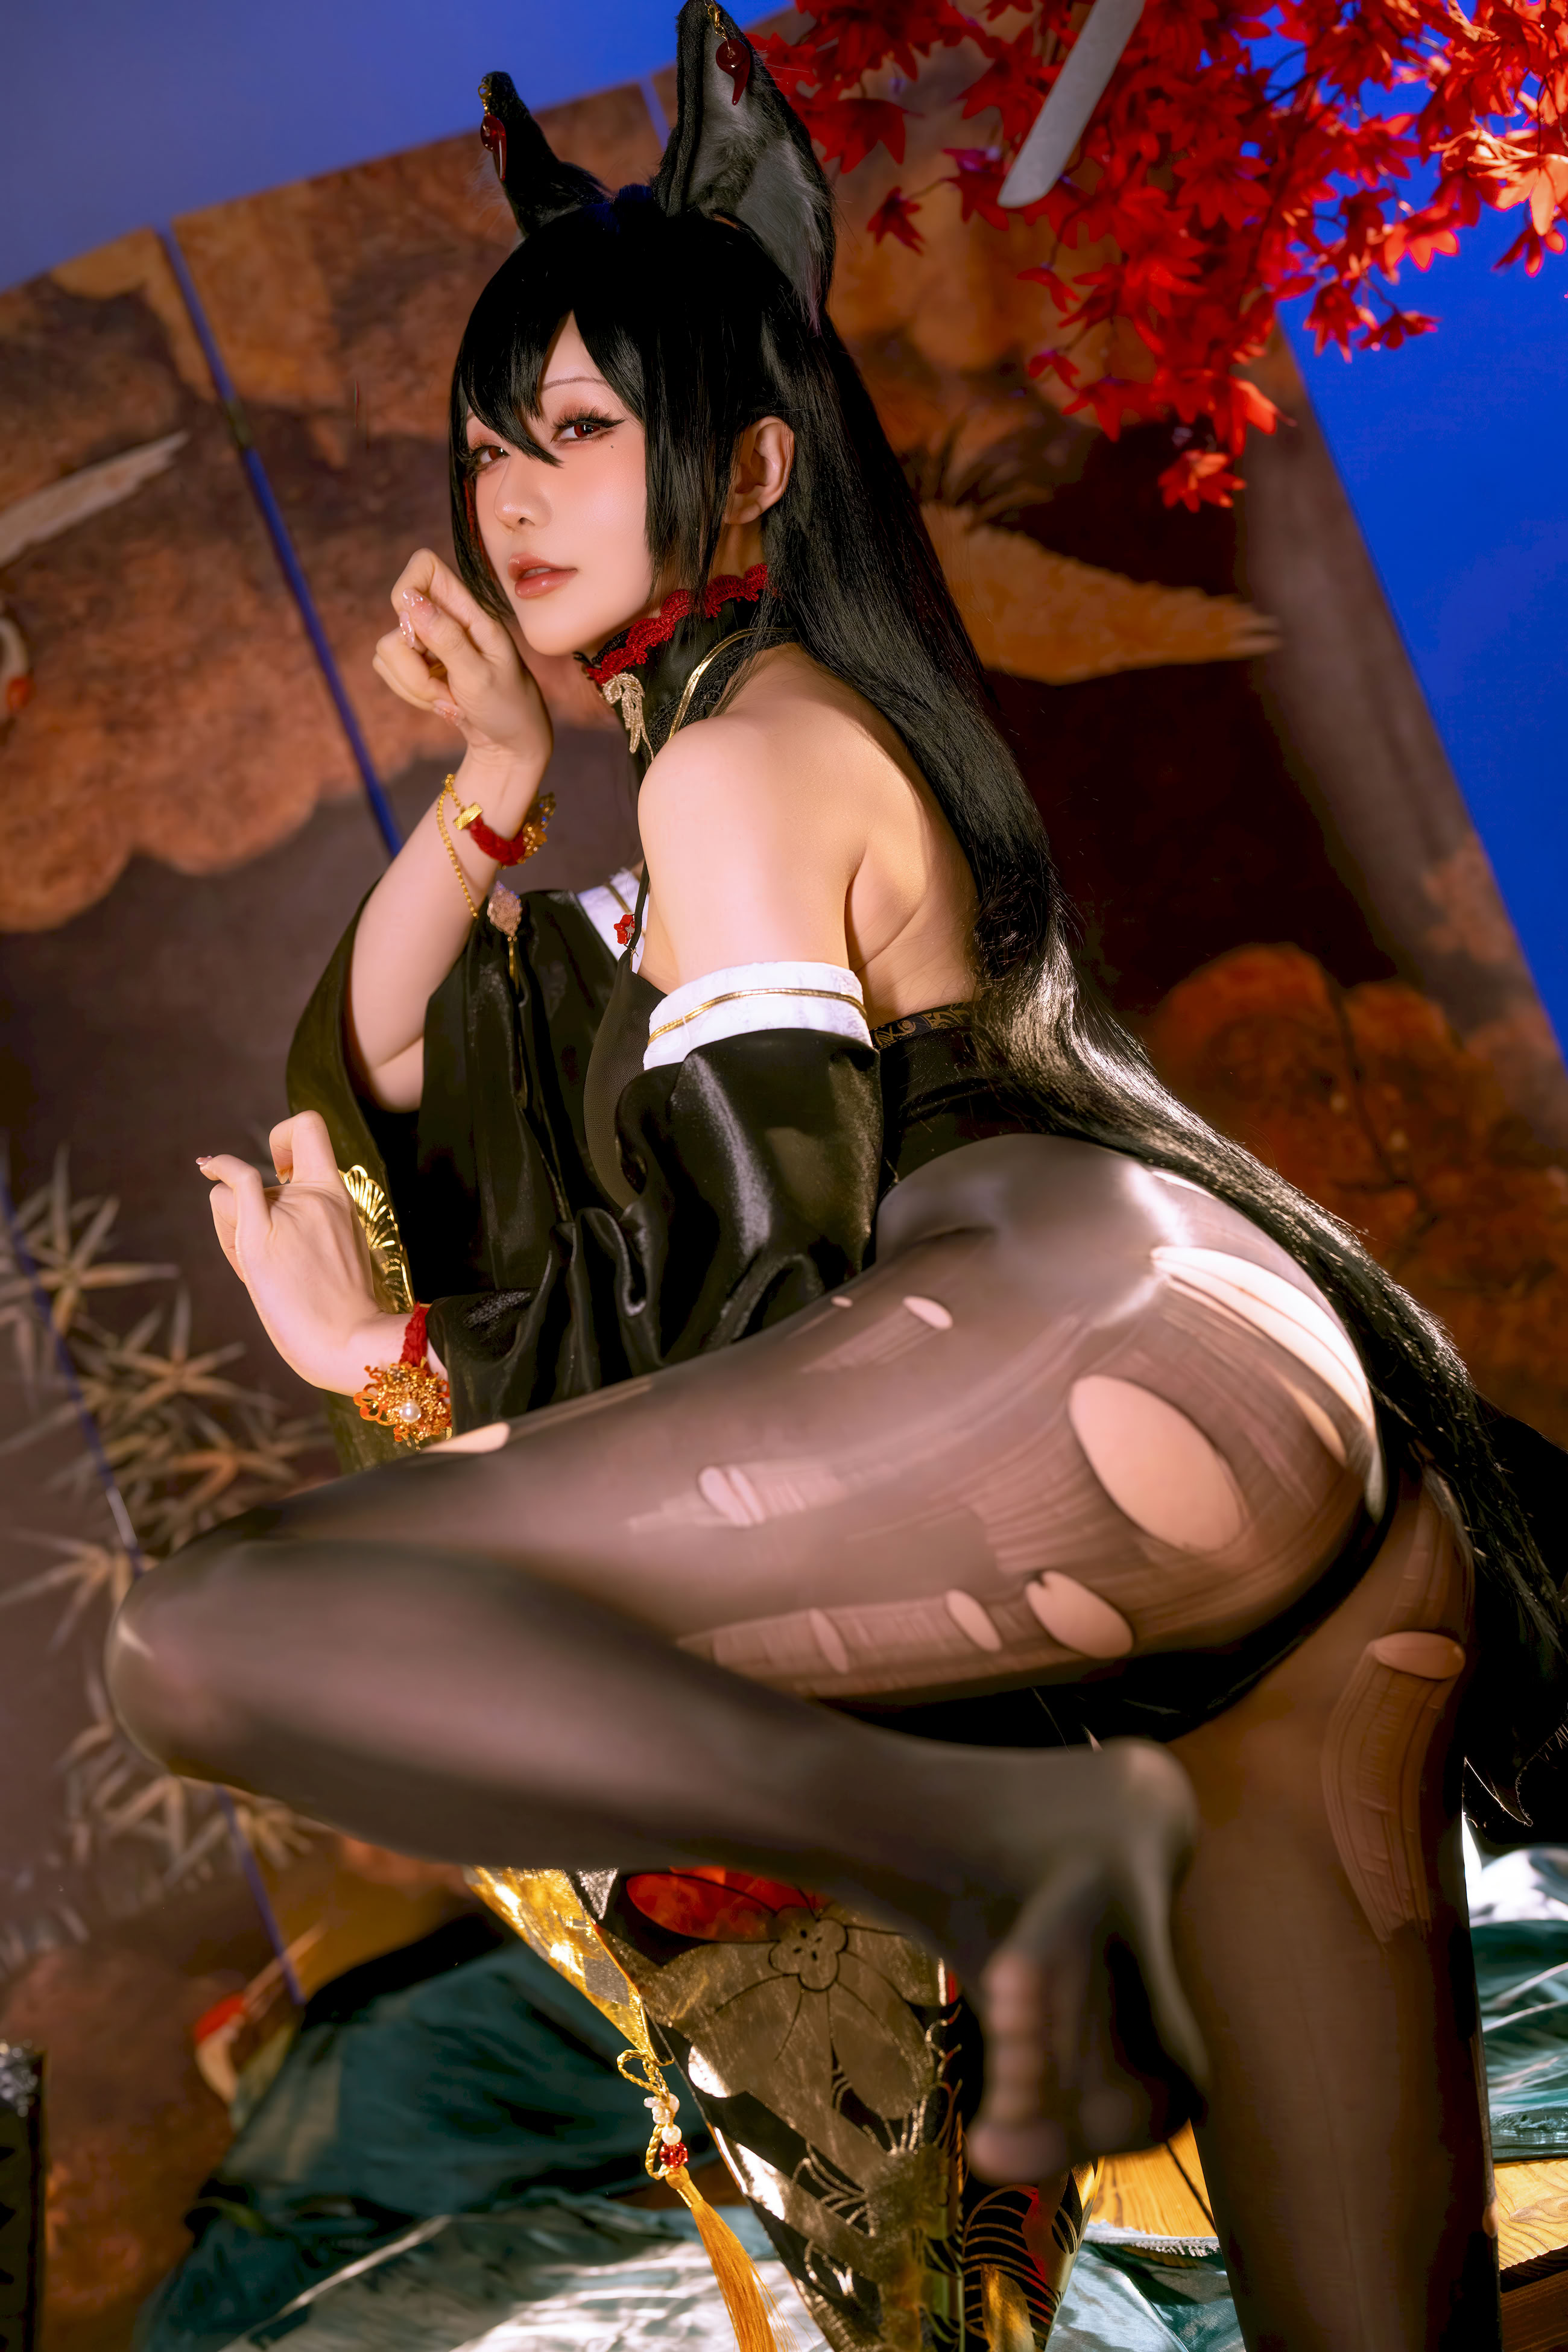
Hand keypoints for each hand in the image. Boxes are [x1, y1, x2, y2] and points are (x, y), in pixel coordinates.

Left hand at [199, 1113, 391, 1392]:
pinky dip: (220, 1170)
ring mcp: (287, 1214)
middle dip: (252, 1216)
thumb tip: (273, 1218)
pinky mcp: (259, 1239)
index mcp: (338, 1198)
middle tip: (276, 1264)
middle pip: (257, 1182)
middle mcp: (313, 1197)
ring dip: (231, 1228)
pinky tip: (208, 1167)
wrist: (350, 1343)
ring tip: (261, 1271)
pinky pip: (237, 1183)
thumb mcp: (340, 1252)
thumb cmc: (344, 1314)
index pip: (310, 1133)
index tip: (278, 1165)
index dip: (284, 1139)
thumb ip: (313, 1226)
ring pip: (232, 1196)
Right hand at [373, 548, 552, 789]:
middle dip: (412, 661)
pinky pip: (387, 669)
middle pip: (397, 616)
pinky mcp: (415, 664)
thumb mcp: (481, 675)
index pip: (423, 566)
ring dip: (414, 684)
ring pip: (387, 648)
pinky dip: (410, 692)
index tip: (417, 630)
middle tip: (446, 685)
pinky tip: (441, 701)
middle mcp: (444, 617)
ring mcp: (427, 641)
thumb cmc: (507, 705)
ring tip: (450, 698)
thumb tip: (409, 600)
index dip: (408, 589)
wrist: (510, 742)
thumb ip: (446, 638)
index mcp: (468, 610)